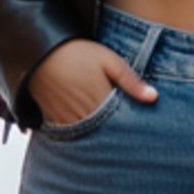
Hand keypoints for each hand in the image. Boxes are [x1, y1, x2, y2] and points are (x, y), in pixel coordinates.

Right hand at [28, 37, 157, 127]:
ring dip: (99, 139)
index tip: (142, 131)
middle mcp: (84, 115)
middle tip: (130, 142)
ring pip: (89, 139)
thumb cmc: (77, 52)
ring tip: (110, 137)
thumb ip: (130, 80)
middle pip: (106, 135)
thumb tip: (153, 97)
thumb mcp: (108, 60)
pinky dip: (81, 138)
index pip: (122, 124)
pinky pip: (71, 138)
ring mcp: (67, 121)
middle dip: (117, 136)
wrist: (39, 52)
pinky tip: (89, 134)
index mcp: (101, 100)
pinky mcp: (53, 123)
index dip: (132, 128)